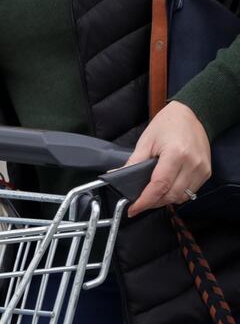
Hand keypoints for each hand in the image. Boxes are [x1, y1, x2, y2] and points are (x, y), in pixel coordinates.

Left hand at [125, 100, 211, 216]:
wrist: (191, 114)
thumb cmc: (167, 124)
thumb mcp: (145, 142)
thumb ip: (133, 163)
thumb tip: (118, 178)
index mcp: (176, 154)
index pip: (159, 186)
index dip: (144, 201)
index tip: (133, 209)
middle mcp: (192, 163)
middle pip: (170, 195)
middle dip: (152, 202)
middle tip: (139, 203)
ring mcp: (202, 168)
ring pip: (181, 196)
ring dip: (164, 200)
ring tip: (151, 195)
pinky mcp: (206, 171)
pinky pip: (190, 191)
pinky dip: (176, 194)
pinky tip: (166, 189)